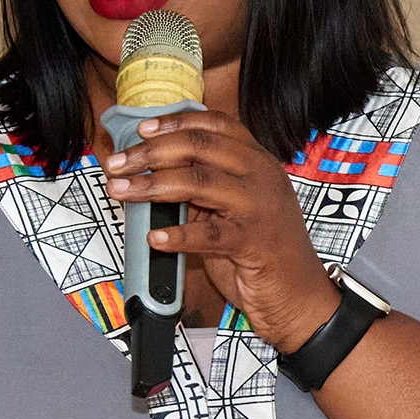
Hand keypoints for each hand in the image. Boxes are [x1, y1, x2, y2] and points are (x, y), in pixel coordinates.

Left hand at [104, 109, 339, 350]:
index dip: (176, 122)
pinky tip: (155, 238)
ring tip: (122, 192)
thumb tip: (156, 175)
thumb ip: (206, 188)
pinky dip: (178, 235)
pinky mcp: (252, 242)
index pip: (215, 126)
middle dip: (151, 152)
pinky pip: (208, 235)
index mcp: (258, 161)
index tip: (143, 129)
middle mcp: (260, 176)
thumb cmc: (265, 252)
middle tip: (119, 164)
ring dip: (152, 186)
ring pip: (198, 183)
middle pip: (199, 148)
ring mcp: (258, 207)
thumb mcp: (236, 208)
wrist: (300, 296)